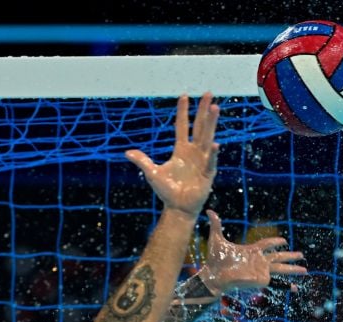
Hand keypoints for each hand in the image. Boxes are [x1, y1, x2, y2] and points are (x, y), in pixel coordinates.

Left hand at [125, 93, 219, 216]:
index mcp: (181, 150)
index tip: (184, 96)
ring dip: (211, 124)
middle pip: (199, 127)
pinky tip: (215, 145)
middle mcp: (193, 151)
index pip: (182, 126)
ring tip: (215, 108)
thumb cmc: (167, 191)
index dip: (182, 112)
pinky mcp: (208, 173)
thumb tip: (127, 152)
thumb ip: (142, 161)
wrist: (178, 207)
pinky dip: (212, 155)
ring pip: (207, 138)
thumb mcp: (152, 173)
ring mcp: (202, 160)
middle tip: (209, 94)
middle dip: (203, 111)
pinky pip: (210, 162)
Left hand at [200, 211, 306, 293]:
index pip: (266, 244)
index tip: (283, 240)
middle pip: (279, 256)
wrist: (212, 276)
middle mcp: (258, 260)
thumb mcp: (216, 240)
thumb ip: (216, 225)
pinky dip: (286, 285)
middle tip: (301, 254)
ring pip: (281, 268)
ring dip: (293, 269)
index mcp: (251, 250)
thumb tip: (209, 211)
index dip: (274, 242)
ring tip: (305, 270)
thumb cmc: (214, 260)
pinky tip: (296, 288)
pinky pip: (276, 282)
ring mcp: (261, 270)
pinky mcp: (261, 279)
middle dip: (290, 256)